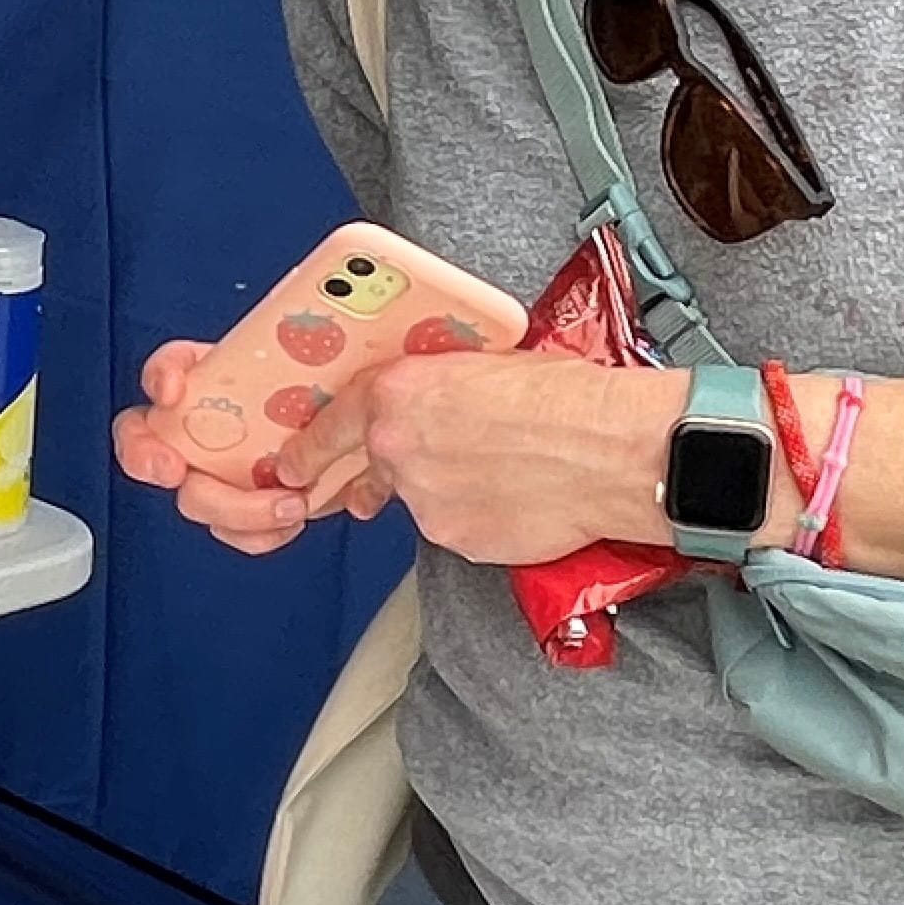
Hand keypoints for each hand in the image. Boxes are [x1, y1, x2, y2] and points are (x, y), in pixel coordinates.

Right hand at [112, 341, 383, 554]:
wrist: (361, 432)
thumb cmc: (337, 387)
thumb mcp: (328, 353)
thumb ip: (322, 335)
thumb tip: (347, 298)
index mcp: (214, 377)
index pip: (167, 367)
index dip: (161, 378)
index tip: (173, 390)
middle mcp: (203, 426)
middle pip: (148, 445)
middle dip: (149, 459)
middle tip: (175, 468)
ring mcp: (219, 471)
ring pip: (194, 499)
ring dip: (234, 508)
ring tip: (287, 502)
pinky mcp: (246, 508)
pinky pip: (234, 531)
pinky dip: (260, 532)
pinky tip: (292, 517)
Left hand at [278, 348, 697, 565]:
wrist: (613, 449)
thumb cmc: (566, 396)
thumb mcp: (483, 364)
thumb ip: (431, 389)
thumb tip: (424, 400)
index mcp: (397, 395)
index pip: (327, 427)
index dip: (306, 449)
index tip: (290, 464)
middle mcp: (398, 450)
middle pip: (366, 471)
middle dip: (369, 480)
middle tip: (385, 483)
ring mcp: (425, 502)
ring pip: (416, 501)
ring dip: (441, 492)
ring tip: (499, 473)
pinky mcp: (457, 540)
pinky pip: (453, 530)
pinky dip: (474, 518)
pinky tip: (514, 497)